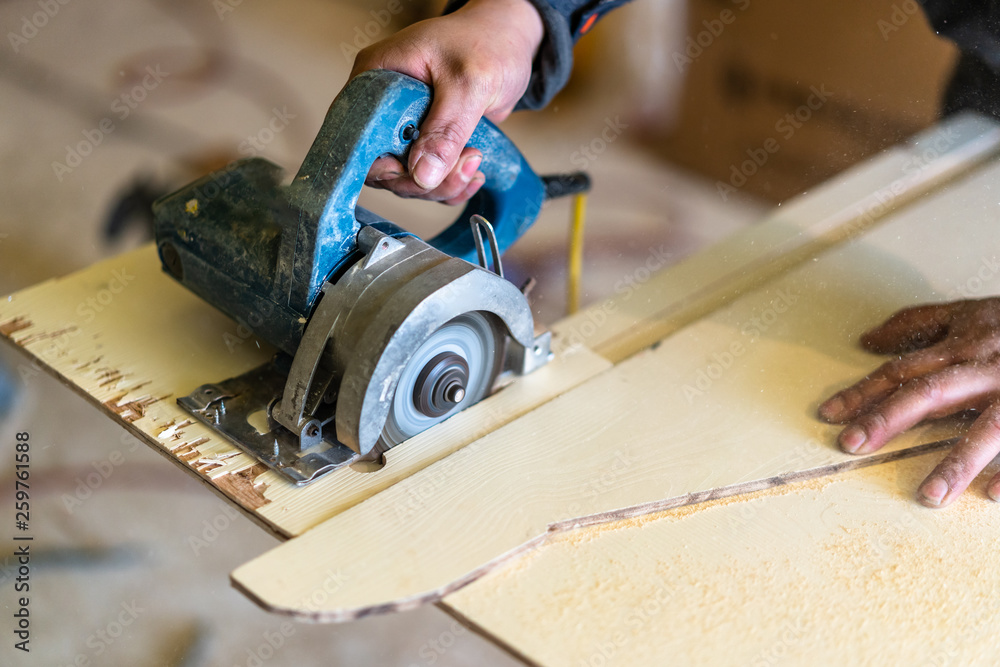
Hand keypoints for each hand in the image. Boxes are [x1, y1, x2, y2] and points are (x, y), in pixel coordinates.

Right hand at [350, 0, 542, 204]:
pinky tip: (472, 172)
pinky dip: (451, 185)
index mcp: (378, 77)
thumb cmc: (486, 42)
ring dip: (441, 184)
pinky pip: (428, 178)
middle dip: (420, 178)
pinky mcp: (427, 141)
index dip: (376, 162)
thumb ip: (446, 129)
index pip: (357, 132)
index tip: (408, 170)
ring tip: (473, 161)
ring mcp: (405, 127)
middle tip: (460, 166)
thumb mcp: (469, 82)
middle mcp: (385, 106)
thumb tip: (423, 174)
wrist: (510, 41)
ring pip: (407, 177)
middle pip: (381, 165)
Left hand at [818, 298, 999, 507]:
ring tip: (928, 497)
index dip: (862, 393)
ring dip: (955, 462)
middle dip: (887, 420)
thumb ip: (916, 325)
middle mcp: (984, 370)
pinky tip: (994, 495)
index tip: (828, 416)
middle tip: (851, 446)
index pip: (899, 372)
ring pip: (986, 428)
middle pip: (928, 394)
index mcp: (960, 348)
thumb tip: (867, 340)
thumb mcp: (967, 312)